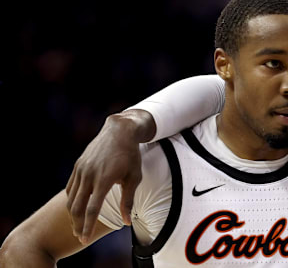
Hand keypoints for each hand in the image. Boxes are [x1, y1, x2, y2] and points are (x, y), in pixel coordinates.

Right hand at [65, 109, 154, 242]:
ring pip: (71, 198)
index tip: (85, 239)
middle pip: (76, 206)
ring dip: (73, 214)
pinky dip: (71, 199)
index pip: (91, 209)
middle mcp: (89, 175)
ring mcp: (81, 169)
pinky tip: (76, 207)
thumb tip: (127, 222)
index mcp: (104, 179)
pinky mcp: (77, 165)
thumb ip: (128, 201)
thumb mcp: (134, 177)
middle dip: (77, 224)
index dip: (87, 226)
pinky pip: (70, 187)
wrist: (119, 131)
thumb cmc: (130, 156)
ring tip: (78, 225)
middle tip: (80, 236)